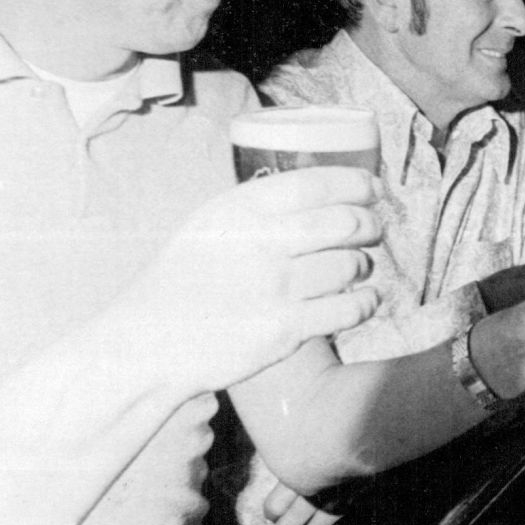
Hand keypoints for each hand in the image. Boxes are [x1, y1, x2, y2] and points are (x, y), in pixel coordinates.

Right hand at [114, 168, 382, 396]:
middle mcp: (259, 243)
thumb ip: (257, 208)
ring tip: (358, 266)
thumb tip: (324, 191)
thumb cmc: (185, 280)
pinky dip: (366, 302)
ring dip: (364, 264)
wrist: (151, 341)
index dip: (356, 183)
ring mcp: (274, 287)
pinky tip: (365, 300)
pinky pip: (349, 309)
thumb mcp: (209, 226)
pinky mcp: (285, 329)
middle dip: (368, 224)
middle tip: (371, 229)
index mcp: (239, 209)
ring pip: (351, 265)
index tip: (373, 188)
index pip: (316, 183)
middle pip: (345, 222)